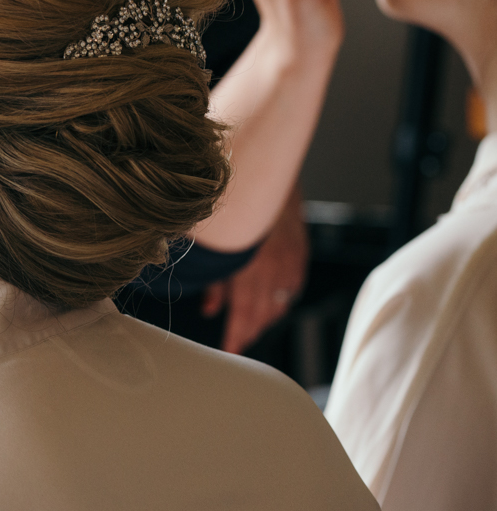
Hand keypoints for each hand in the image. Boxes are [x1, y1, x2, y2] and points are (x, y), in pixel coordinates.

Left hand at [202, 193, 308, 352]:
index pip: (247, 310)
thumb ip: (213, 277)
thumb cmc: (231, 197)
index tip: (230, 351)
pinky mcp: (300, 245)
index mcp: (252, 262)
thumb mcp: (212, 238)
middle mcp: (276, 262)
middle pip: (267, 309)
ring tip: (249, 325)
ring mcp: (292, 254)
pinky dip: (282, 295)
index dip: (239, 334)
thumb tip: (210, 309)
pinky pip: (294, 281)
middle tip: (237, 342)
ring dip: (267, 315)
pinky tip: (272, 299)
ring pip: (283, 298)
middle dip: (251, 329)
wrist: (262, 159)